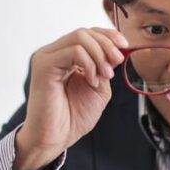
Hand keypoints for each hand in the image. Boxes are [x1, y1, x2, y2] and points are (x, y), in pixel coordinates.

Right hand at [14, 27, 127, 169]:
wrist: (57, 137)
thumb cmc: (73, 117)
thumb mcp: (99, 88)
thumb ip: (105, 67)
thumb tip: (116, 51)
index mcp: (66, 56)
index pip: (88, 33)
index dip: (108, 35)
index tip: (125, 46)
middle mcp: (54, 53)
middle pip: (85, 32)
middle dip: (107, 44)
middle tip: (117, 62)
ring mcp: (47, 57)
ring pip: (80, 37)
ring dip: (100, 55)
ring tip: (104, 76)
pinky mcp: (44, 65)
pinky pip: (73, 52)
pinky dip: (89, 64)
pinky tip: (91, 81)